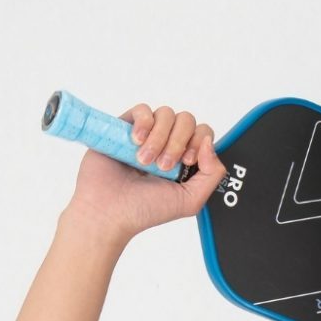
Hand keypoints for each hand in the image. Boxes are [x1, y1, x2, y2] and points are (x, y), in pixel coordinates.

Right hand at [61, 101, 226, 249]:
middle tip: (163, 166)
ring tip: (144, 161)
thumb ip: (211, 175)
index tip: (186, 162)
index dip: (198, 143)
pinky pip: (143, 110)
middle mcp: (167, 145)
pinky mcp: (126, 126)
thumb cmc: (144, 210)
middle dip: (178, 142)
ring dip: (159, 138)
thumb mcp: (190, 201)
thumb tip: (209, 143)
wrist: (108, 210)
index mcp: (184, 161)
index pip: (202, 135)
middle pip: (187, 120)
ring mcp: (147, 134)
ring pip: (167, 114)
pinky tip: (136, 142)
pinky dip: (144, 123)